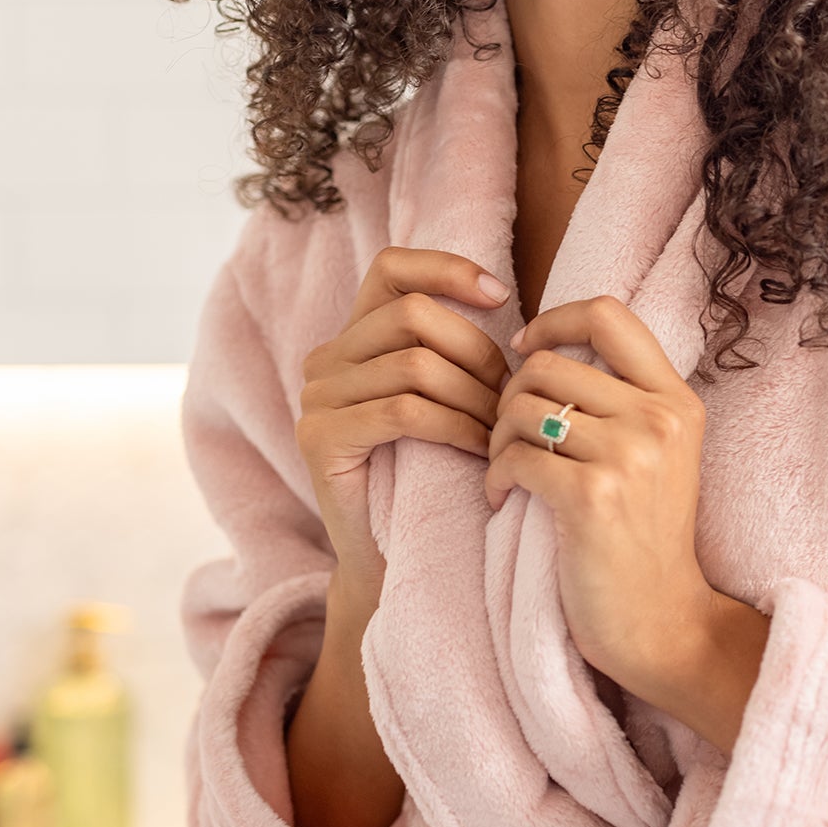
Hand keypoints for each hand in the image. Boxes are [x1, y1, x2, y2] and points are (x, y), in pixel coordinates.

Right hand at [295, 248, 513, 594]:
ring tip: (502, 427)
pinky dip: (455, 425)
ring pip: (413, 364)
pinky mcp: (319, 439)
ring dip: (474, 395)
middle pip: (412, 314)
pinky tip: (481, 448)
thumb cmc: (436, 470)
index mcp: (354, 336)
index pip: (392, 268)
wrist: (396, 558)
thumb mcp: (448, 394)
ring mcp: (316, 398)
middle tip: (512, 393)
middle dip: (476, 350)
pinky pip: (402, 411)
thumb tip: (503, 293)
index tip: (501, 295)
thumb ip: (456, 346)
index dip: (447, 269)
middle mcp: (325, 359)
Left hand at [486, 295, 716, 690]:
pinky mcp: (593, 497)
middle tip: (506, 435)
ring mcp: (630, 456)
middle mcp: (659, 418)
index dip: (553, 320)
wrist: (663, 622)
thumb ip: (620, 398)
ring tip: (504, 470)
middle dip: (508, 396)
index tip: (526, 349)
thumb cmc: (644, 537)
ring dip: (496, 439)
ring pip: (522, 408)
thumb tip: (541, 348)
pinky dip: (494, 476)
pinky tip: (500, 498)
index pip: (607, 314)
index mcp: (676, 399)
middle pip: (547, 364)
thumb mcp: (657, 453)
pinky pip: (514, 457)